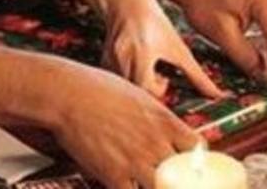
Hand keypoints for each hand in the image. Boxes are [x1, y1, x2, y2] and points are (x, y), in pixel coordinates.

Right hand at [51, 63, 200, 188]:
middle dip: (181, 181)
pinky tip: (126, 186)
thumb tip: (163, 129)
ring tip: (148, 182)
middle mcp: (156, 143)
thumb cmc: (97, 88)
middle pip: (186, 175)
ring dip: (158, 187)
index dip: (196, 160)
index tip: (191, 165)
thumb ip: (155, 117)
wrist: (68, 93)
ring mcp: (137, 161)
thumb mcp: (138, 96)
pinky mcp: (114, 174)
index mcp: (164, 121)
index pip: (198, 149)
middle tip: (172, 180)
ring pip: (164, 188)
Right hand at [102, 0, 222, 98]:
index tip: (165, 78)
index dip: (159, 88)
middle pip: (135, 91)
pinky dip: (125, 77)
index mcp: (142, 56)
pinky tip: (132, 65)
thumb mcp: (178, 48)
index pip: (148, 90)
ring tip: (145, 69)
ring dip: (136, 83)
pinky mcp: (104, 59)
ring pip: (124, 86)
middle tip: (156, 76)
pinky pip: (114, 79)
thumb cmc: (155, 23)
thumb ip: (196, 75)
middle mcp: (122, 59)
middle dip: (147, 88)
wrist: (129, 3)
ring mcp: (110, 59)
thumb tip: (216, 95)